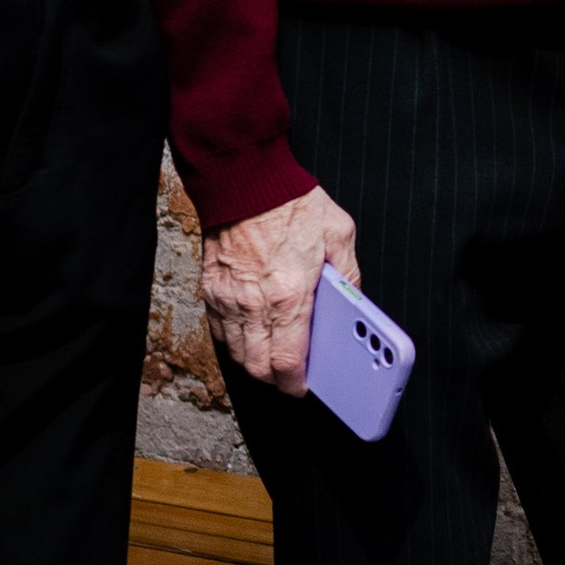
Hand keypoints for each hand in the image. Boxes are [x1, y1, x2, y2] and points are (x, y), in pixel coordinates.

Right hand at [201, 186, 357, 395]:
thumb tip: (353, 302)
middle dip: (275, 380)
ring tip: (273, 357)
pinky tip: (252, 335)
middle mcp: (254, 303)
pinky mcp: (211, 289)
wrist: (245, 178)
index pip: (287, 362)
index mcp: (290, 295)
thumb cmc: (290, 202)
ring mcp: (228, 298)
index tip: (303, 386)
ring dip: (254, 363)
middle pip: (257, 367)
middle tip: (290, 377)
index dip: (296, 383)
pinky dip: (235, 342)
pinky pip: (219, 331)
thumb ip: (348, 274)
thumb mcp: (339, 234)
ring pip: (236, 354)